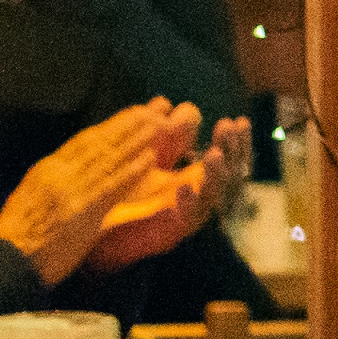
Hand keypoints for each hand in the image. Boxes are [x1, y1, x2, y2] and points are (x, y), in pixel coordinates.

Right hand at [0, 100, 198, 286]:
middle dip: (125, 126)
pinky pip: (112, 185)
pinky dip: (131, 170)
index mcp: (47, 169)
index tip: (128, 114)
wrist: (8, 259)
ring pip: (109, 159)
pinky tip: (148, 159)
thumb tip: (68, 165)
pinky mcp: (84, 211)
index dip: (108, 127)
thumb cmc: (17, 233)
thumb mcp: (30, 195)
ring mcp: (73, 191)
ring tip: (157, 125)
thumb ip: (52, 178)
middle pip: (99, 144)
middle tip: (149, 110)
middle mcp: (60, 174)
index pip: (82, 142)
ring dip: (135, 141)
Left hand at [85, 117, 249, 274]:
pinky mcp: (171, 233)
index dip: (237, 141)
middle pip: (232, 175)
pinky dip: (189, 202)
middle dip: (233, 149)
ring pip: (216, 196)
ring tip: (213, 154)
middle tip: (226, 127)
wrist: (100, 230)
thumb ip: (160, 135)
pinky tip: (183, 187)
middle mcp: (200, 197)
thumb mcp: (143, 158)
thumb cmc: (122, 195)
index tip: (237, 120)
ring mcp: (189, 216)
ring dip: (217, 174)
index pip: (230, 159)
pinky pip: (188, 219)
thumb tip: (174, 105)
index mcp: (198, 179)